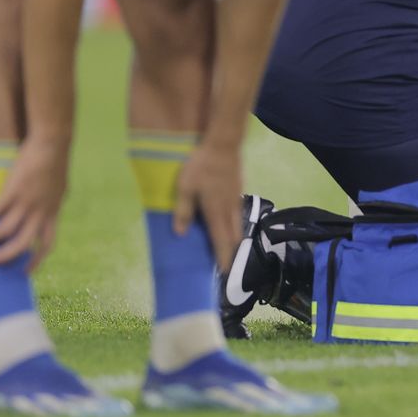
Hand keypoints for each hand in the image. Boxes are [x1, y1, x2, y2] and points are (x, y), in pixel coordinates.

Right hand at [0, 134, 69, 268]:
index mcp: (53, 212)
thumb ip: (49, 205)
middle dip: (7, 256)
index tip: (26, 272)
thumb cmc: (52, 165)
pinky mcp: (14, 191)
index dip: (37, 260)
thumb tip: (39, 215)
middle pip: (23, 243)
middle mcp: (41, 211)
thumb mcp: (56, 190)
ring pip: (6, 230)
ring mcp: (28, 202)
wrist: (52, 144)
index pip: (48, 243)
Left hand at [173, 138, 243, 268]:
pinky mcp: (238, 191)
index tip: (223, 272)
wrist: (223, 144)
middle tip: (224, 263)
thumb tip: (179, 234)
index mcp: (215, 211)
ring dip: (233, 239)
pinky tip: (227, 222)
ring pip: (238, 225)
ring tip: (226, 246)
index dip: (223, 257)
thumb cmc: (200, 166)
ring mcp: (236, 199)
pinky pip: (237, 214)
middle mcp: (229, 209)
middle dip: (230, 251)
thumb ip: (183, 211)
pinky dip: (233, 225)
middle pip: (234, 236)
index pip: (221, 240)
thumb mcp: (184, 188)